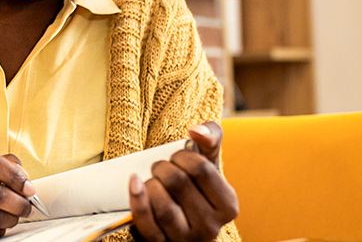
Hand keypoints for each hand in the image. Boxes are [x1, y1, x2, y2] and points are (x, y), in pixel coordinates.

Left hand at [128, 122, 238, 241]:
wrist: (183, 225)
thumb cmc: (196, 189)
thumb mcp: (210, 165)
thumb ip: (211, 139)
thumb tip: (196, 130)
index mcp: (228, 206)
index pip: (201, 168)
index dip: (182, 156)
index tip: (176, 158)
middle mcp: (210, 227)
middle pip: (178, 183)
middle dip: (163, 167)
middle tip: (160, 167)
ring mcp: (185, 239)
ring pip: (162, 204)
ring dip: (151, 184)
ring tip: (152, 180)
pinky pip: (145, 222)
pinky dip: (137, 199)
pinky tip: (134, 183)